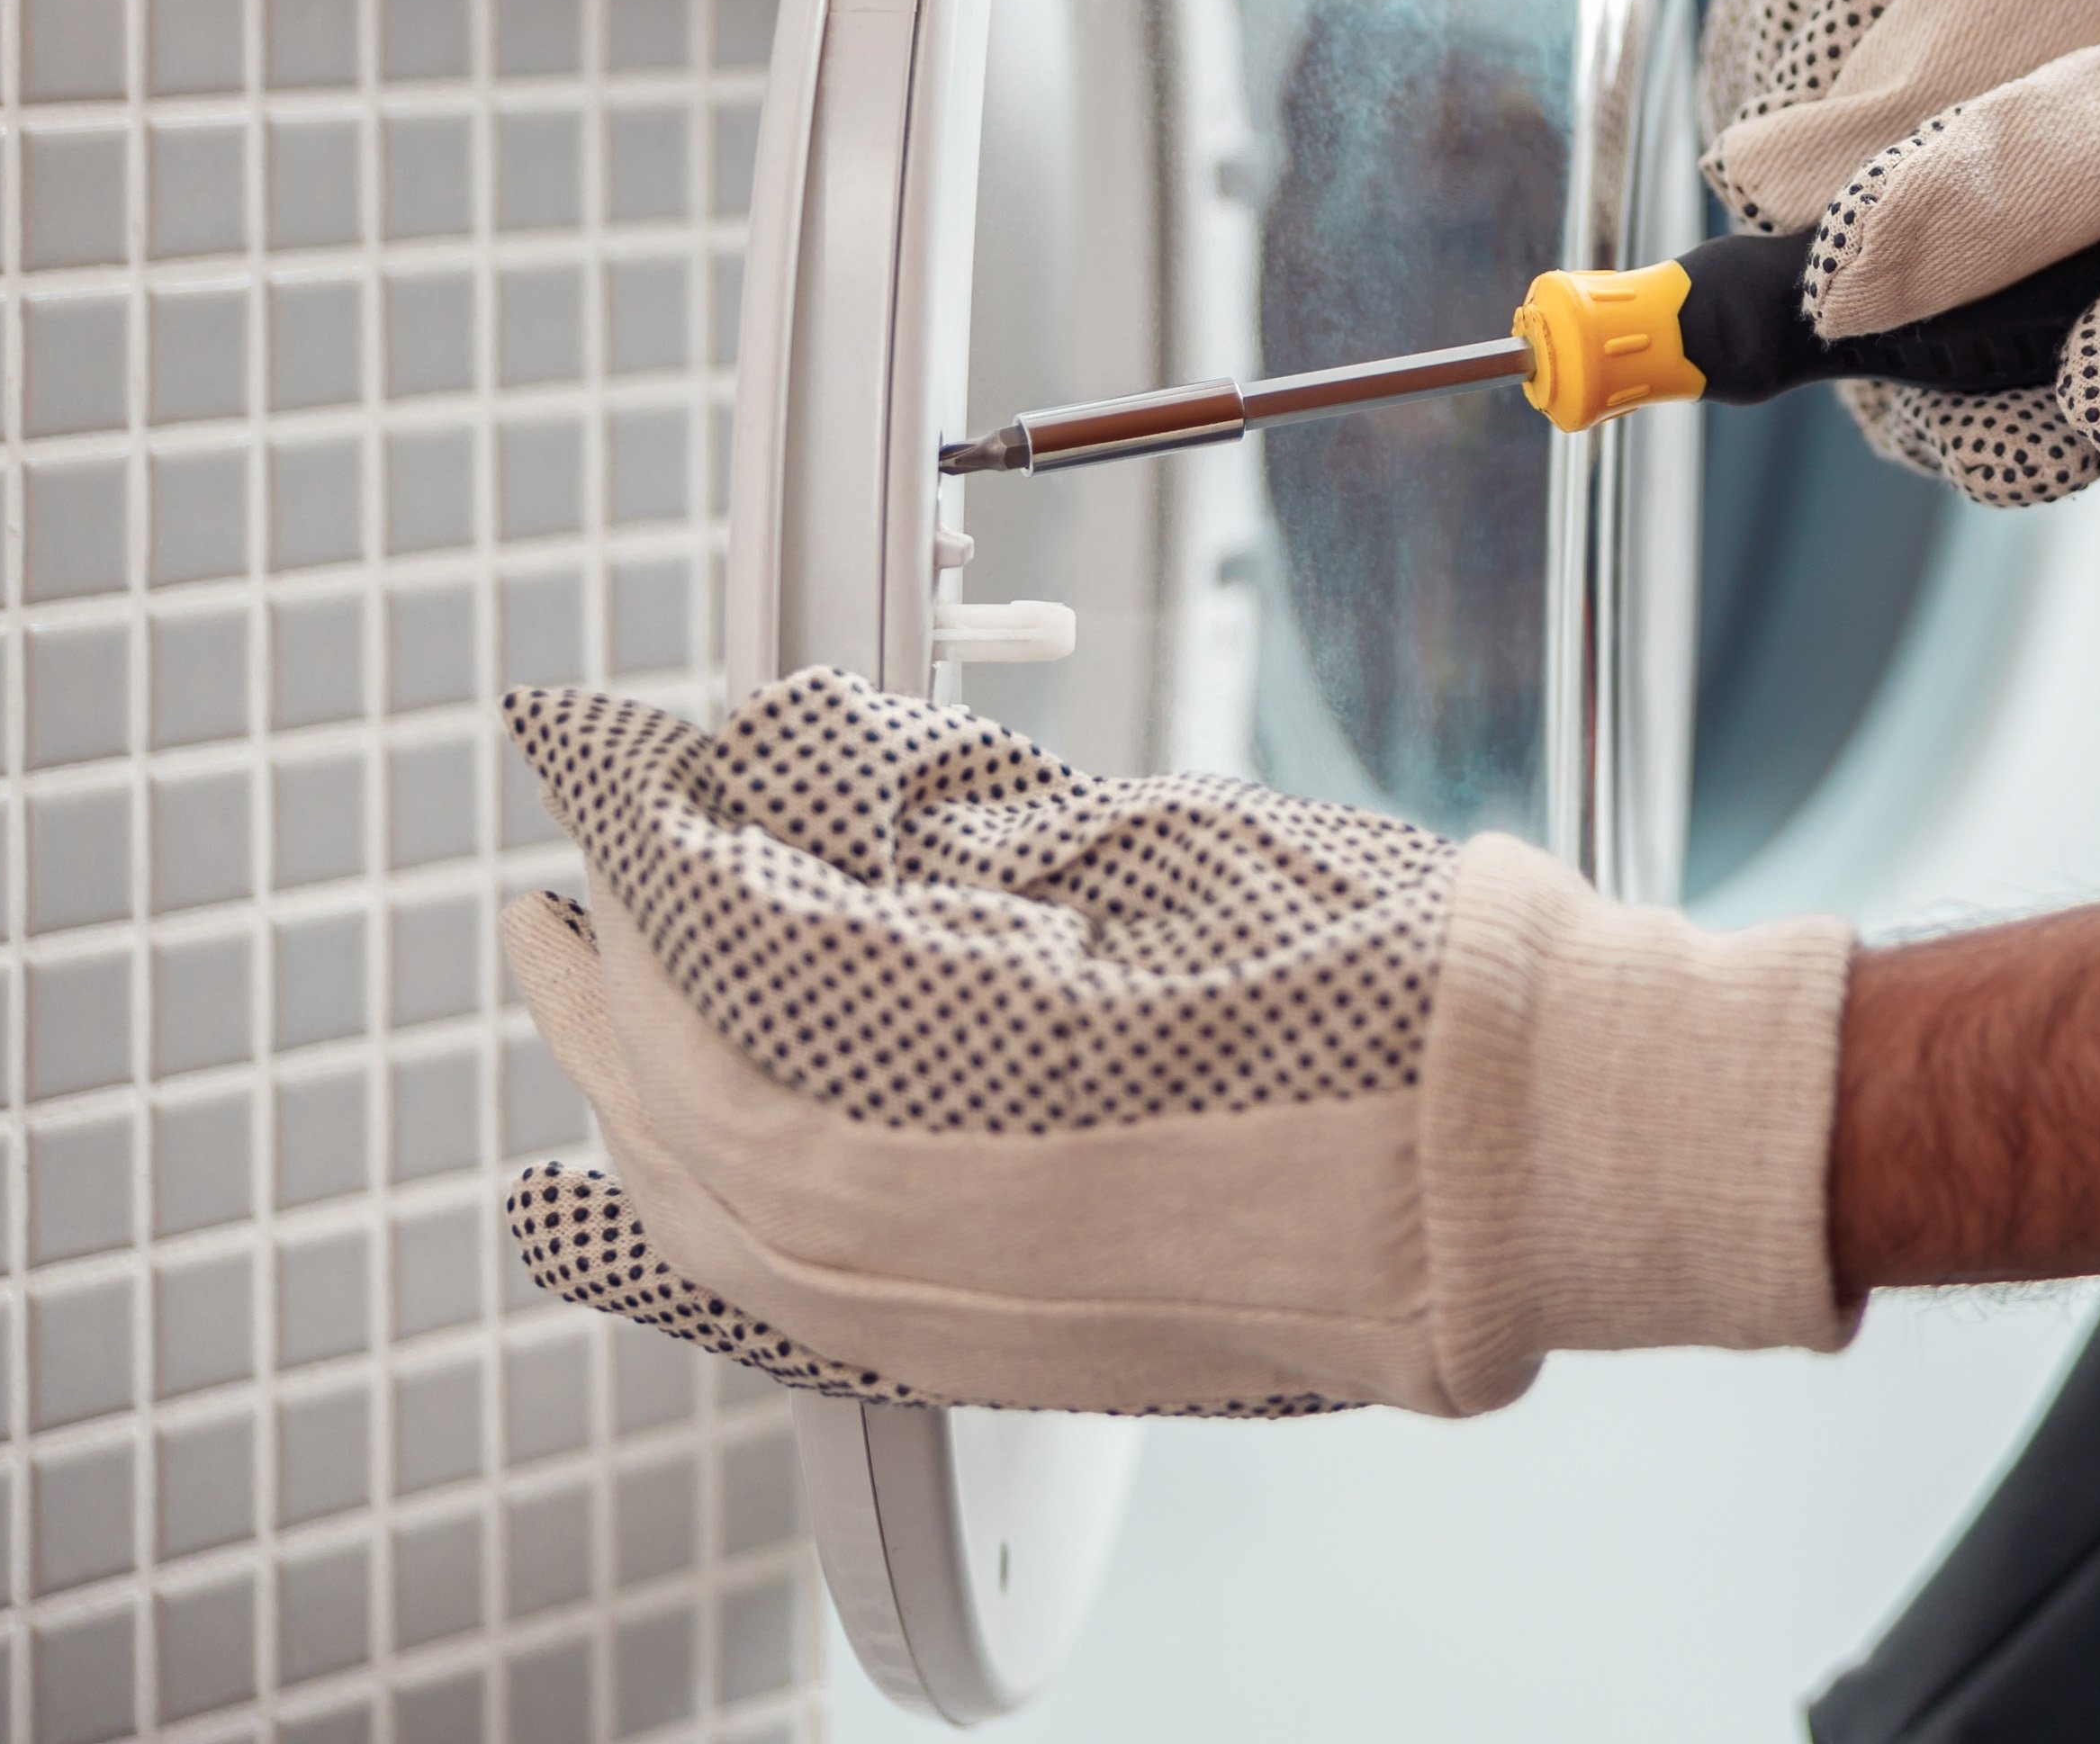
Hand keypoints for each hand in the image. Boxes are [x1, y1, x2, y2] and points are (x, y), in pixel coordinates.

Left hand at [497, 671, 1854, 1417]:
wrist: (1529, 1159)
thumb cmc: (1390, 993)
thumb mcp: (1158, 844)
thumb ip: (956, 819)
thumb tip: (809, 768)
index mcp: (934, 1051)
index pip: (715, 914)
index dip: (643, 811)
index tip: (605, 745)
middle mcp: (898, 1207)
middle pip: (674, 1071)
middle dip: (608, 960)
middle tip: (571, 872)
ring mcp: (934, 1305)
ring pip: (703, 1200)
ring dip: (631, 1086)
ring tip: (593, 1002)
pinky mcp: (988, 1353)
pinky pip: (772, 1302)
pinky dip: (686, 1233)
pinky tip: (636, 1205)